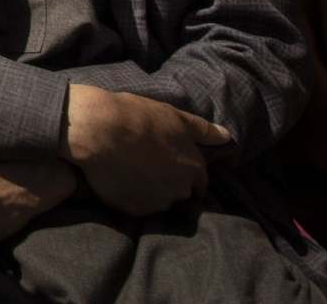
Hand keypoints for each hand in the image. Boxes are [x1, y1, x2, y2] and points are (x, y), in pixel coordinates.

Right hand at [60, 85, 230, 215]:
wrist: (97, 129)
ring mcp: (158, 202)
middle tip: (147, 165)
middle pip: (179, 193)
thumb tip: (228, 137)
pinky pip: (136, 207)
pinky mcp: (135, 210)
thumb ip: (203, 131)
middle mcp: (181, 190)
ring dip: (149, 191)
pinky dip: (130, 196)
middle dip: (168, 183)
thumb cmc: (137, 117)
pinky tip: (118, 178)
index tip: (169, 165)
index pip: (199, 184)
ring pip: (158, 201)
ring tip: (131, 170)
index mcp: (194, 168)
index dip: (186, 174)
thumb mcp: (174, 116)